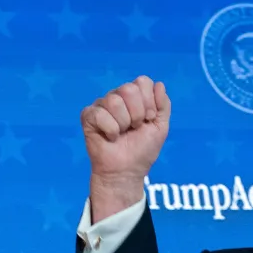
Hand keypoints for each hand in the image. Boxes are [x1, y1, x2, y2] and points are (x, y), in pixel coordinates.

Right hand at [80, 76, 170, 221]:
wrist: (127, 170)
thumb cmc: (142, 150)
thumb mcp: (160, 127)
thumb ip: (163, 105)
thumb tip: (159, 84)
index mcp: (135, 97)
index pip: (143, 82)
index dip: (149, 102)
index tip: (149, 120)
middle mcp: (117, 97)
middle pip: (129, 89)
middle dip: (138, 114)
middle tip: (135, 128)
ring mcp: (102, 105)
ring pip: (114, 101)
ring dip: (124, 123)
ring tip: (122, 133)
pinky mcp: (88, 115)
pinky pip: (100, 114)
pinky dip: (111, 130)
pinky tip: (110, 137)